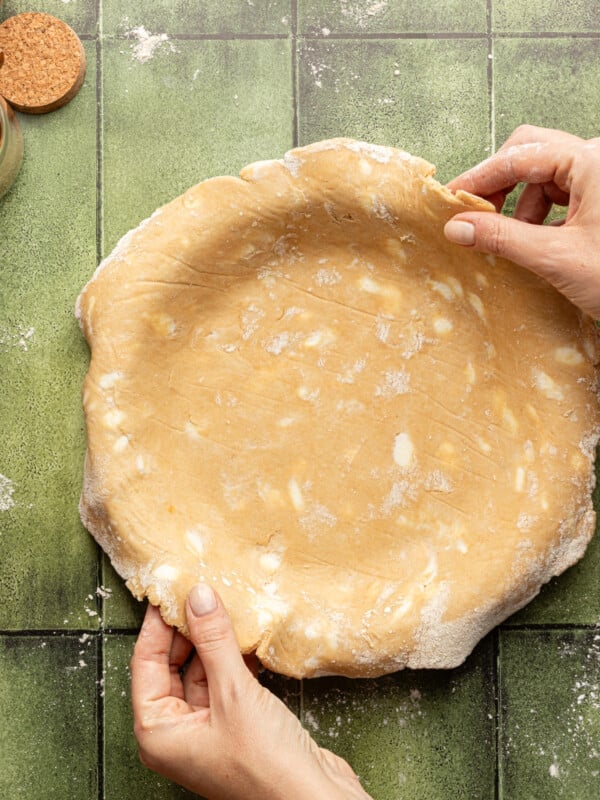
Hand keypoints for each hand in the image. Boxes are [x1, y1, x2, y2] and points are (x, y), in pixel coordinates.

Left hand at [131, 584, 372, 799]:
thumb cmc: (265, 766)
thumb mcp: (234, 693)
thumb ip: (214, 641)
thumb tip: (197, 597)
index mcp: (159, 733)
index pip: (146, 664)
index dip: (158, 624)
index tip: (172, 590)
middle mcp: (177, 734)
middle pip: (171, 666)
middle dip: (188, 630)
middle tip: (201, 591)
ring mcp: (206, 731)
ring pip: (201, 672)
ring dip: (214, 642)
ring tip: (225, 605)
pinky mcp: (235, 727)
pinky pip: (225, 682)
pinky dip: (233, 658)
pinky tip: (247, 636)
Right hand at [443, 125, 599, 317]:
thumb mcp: (556, 257)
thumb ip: (502, 238)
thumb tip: (458, 227)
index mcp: (592, 161)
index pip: (520, 155)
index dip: (480, 177)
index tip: (450, 199)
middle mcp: (597, 160)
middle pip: (531, 152)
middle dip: (499, 183)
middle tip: (474, 213)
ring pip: (543, 174)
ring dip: (518, 204)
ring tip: (509, 238)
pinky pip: (559, 194)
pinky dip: (538, 214)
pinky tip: (531, 240)